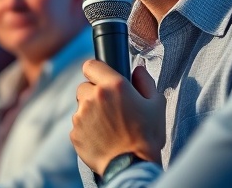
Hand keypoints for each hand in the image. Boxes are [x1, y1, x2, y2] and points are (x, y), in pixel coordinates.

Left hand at [71, 61, 165, 175]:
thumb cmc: (147, 135)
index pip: (91, 65)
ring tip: (108, 126)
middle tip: (110, 108)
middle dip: (94, 94)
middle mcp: (93, 97)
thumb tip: (138, 70)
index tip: (102, 80)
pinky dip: (86, 129)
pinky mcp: (75, 133)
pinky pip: (78, 125)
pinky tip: (102, 137)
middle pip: (84, 87)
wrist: (133, 166)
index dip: (96, 72)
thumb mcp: (156, 104)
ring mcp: (81, 115)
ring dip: (90, 112)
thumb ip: (145, 82)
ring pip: (81, 107)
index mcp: (113, 85)